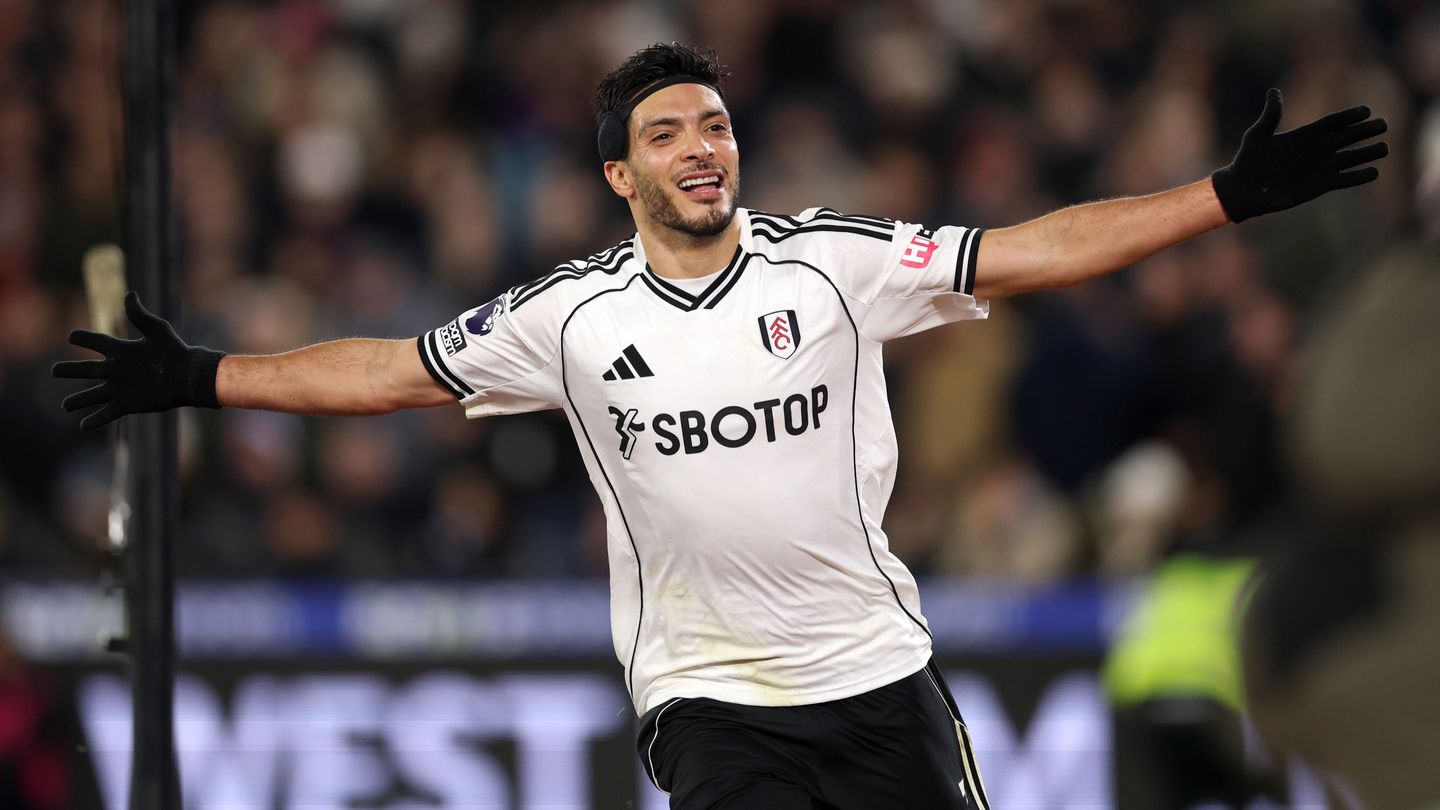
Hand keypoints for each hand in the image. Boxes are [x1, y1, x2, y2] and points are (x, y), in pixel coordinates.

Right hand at [52, 292, 224, 431]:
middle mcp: (117, 370)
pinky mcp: (126, 405)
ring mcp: (120, 389)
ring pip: (92, 396)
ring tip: (65, 405)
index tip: (72, 336)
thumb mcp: (157, 330)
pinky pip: (106, 414)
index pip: (96, 342)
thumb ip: (140, 315)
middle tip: (55, 371)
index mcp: (122, 351)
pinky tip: (83, 426)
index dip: (83, 338)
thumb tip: (130, 294)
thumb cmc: (176, 351)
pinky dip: (94, 421)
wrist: (189, 376)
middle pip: (86, 370)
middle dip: (70, 371)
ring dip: (78, 401)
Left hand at [1212, 88, 1388, 222]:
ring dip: (1368, 153)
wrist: (1244, 190)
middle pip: (1347, 137)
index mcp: (1305, 135)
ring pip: (1350, 158)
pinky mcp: (1321, 186)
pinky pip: (1345, 180)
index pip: (1333, 123)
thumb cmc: (1247, 161)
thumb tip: (1273, 91)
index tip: (1366, 111)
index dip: (1349, 117)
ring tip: (1384, 148)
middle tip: (1383, 125)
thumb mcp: (1258, 135)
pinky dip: (1358, 176)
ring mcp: (1320, 167)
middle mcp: (1317, 149)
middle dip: (1365, 131)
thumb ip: (1270, 115)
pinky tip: (1374, 172)